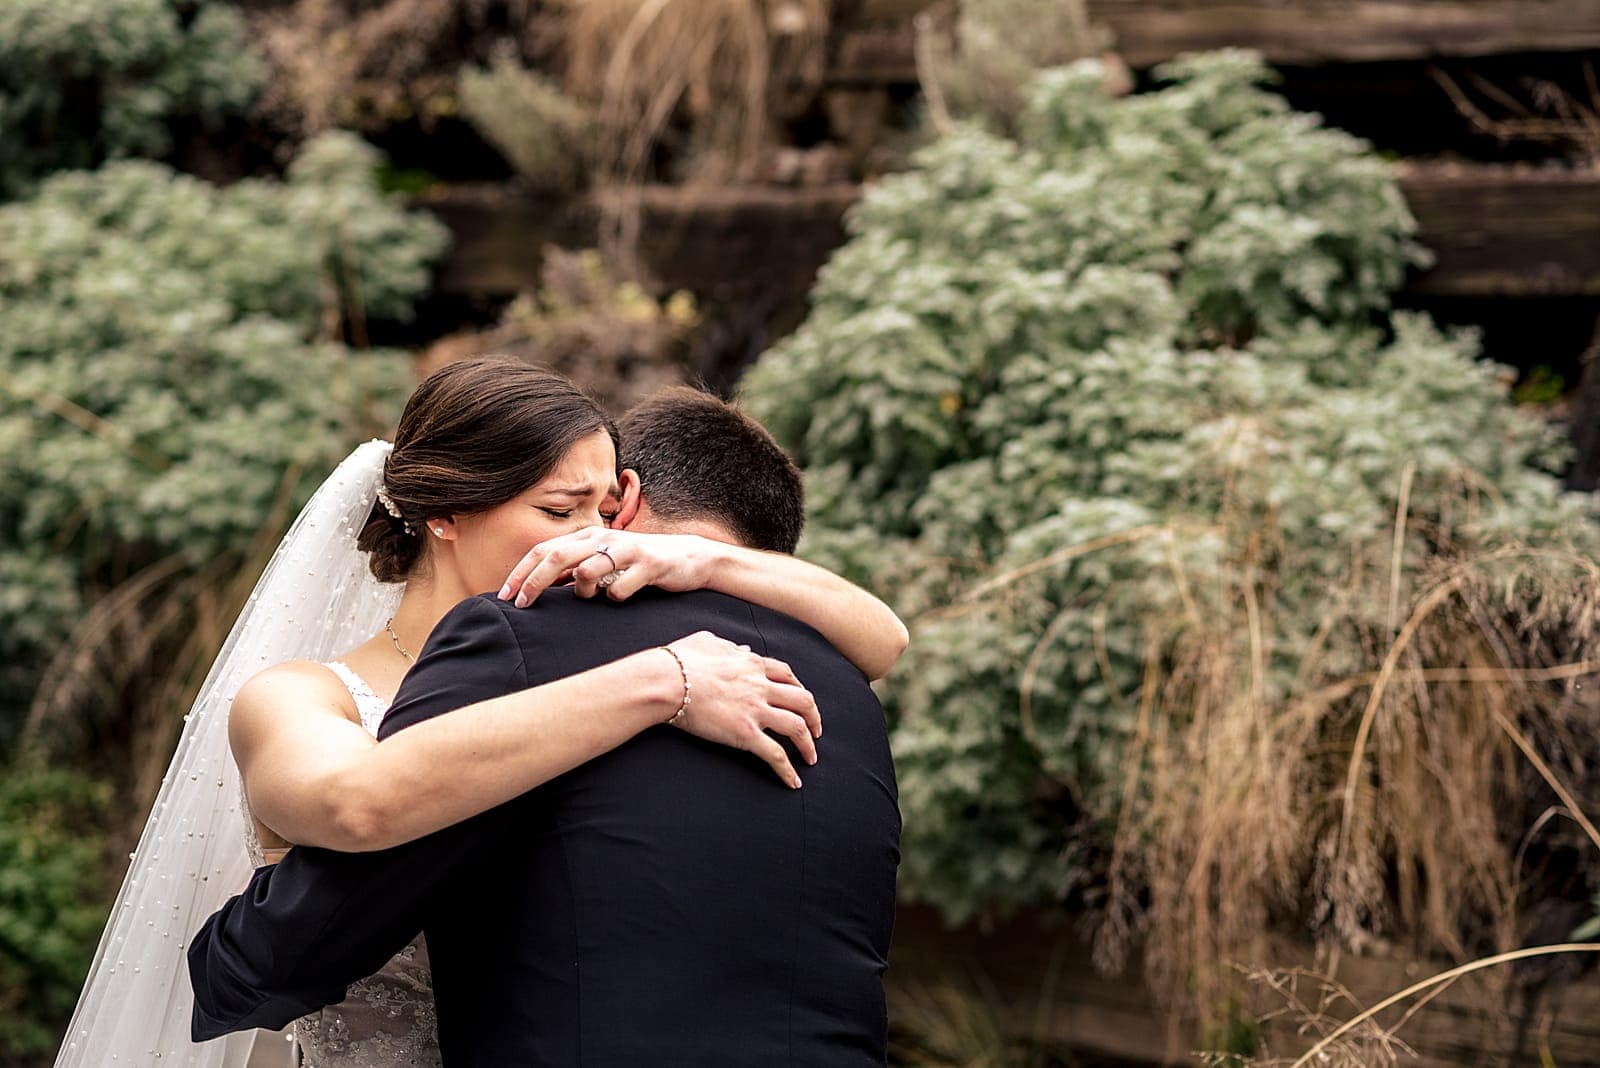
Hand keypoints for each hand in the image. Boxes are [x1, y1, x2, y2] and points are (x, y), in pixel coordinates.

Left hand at [499, 527, 720, 607]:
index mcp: (589, 535)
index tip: (504, 596)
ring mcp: (627, 550)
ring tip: (591, 597)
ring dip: (581, 592)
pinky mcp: (649, 565)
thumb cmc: (640, 563)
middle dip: (533, 582)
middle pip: (557, 557)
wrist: (690, 557)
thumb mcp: (604, 561)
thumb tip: (539, 586)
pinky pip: (619, 589)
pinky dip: (614, 598)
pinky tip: (624, 596)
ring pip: (586, 570)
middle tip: (520, 605)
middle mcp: (604, 537)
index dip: (521, 572)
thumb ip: (574, 569)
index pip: (544, 549)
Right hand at [663, 631, 820, 788]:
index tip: (801, 701)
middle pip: (803, 700)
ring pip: (797, 728)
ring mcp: (755, 710)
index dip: (799, 689)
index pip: (787, 675)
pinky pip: (775, 755)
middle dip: (814, 717)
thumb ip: (730, 647)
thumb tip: (743, 651)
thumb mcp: (708, 642)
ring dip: (809, 744)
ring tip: (811, 758)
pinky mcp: (745, 734)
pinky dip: (788, 770)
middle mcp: (761, 686)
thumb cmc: (680, 661)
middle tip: (816, 731)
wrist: (667, 681)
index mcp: (752, 664)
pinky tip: (793, 782)